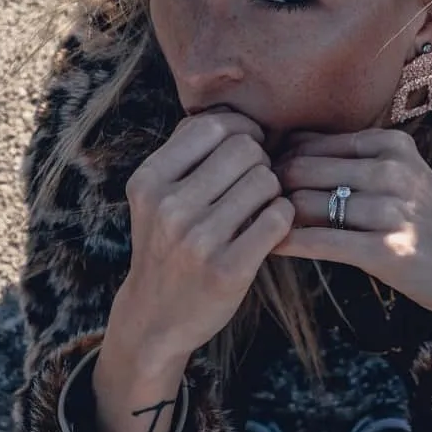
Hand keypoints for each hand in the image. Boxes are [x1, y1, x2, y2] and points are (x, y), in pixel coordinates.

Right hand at [116, 110, 294, 363]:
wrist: (156, 318)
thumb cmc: (167, 243)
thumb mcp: (156, 195)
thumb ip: (187, 151)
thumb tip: (235, 113)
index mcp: (149, 181)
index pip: (213, 126)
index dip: (241, 130)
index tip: (247, 150)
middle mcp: (169, 208)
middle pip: (245, 150)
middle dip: (260, 161)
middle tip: (255, 183)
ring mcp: (198, 241)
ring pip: (266, 181)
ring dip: (273, 191)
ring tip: (259, 207)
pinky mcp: (228, 270)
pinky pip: (277, 218)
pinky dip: (282, 217)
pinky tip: (269, 228)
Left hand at [269, 128, 431, 321]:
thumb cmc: (424, 220)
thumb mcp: (399, 174)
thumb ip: (349, 159)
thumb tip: (284, 147)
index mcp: (389, 144)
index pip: (309, 143)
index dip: (276, 161)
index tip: (257, 180)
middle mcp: (390, 170)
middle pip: (300, 168)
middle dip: (269, 187)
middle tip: (247, 205)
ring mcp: (390, 210)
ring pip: (305, 205)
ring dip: (275, 217)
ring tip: (251, 227)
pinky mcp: (386, 250)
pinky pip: (320, 241)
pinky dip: (288, 243)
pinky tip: (271, 247)